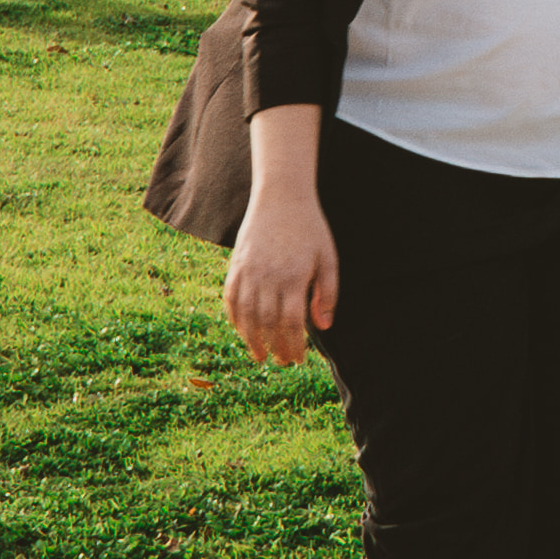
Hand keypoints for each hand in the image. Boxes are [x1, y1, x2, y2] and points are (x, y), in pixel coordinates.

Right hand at [224, 187, 336, 365]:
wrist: (282, 197)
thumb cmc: (310, 229)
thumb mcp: (328, 258)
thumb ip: (327, 293)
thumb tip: (323, 326)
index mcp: (294, 277)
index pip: (290, 324)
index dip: (293, 346)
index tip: (298, 359)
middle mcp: (268, 277)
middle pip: (268, 324)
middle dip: (274, 347)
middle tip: (281, 361)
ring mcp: (249, 271)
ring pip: (246, 315)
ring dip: (251, 339)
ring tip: (261, 355)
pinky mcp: (236, 264)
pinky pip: (230, 298)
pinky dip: (234, 318)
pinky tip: (243, 331)